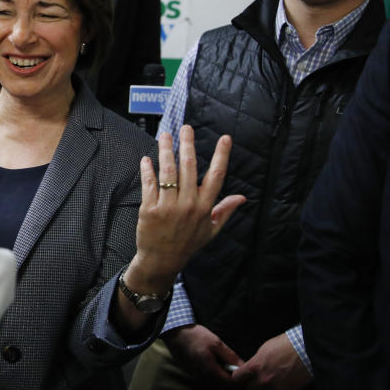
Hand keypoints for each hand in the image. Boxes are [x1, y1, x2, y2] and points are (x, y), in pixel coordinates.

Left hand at [128, 126, 245, 288]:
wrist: (162, 260)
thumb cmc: (187, 244)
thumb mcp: (211, 230)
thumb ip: (225, 210)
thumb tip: (242, 197)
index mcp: (204, 208)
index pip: (216, 176)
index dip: (221, 156)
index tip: (225, 138)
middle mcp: (188, 205)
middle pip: (189, 168)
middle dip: (187, 144)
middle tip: (186, 128)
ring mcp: (168, 207)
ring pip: (168, 172)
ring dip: (166, 151)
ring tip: (165, 135)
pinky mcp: (149, 209)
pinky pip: (149, 184)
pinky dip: (148, 170)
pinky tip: (147, 159)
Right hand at [163, 324, 243, 383]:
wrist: (175, 333)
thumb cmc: (196, 336)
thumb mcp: (216, 343)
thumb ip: (230, 356)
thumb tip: (243, 366)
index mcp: (210, 370)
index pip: (229, 384)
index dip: (238, 379)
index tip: (241, 370)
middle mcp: (202, 377)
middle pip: (221, 383)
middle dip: (228, 374)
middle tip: (230, 361)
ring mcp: (195, 375)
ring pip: (213, 379)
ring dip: (219, 371)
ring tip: (218, 357)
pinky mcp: (191, 372)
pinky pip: (205, 375)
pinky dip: (210, 369)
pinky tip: (209, 357)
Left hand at [231, 333, 312, 389]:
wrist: (306, 350)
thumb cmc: (286, 344)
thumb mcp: (265, 348)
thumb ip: (257, 361)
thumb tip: (253, 367)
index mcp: (255, 366)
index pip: (237, 377)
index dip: (238, 376)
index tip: (240, 375)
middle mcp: (264, 380)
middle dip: (251, 386)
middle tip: (254, 382)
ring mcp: (276, 388)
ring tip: (268, 386)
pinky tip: (280, 387)